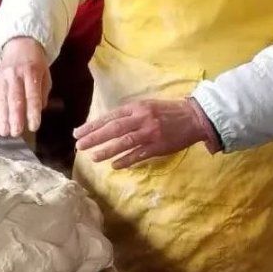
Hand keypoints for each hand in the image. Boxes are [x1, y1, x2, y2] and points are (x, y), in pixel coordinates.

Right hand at [0, 37, 51, 136]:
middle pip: (14, 98)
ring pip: (2, 100)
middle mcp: (14, 75)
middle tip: (16, 133)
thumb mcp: (45, 74)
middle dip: (15, 117)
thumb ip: (42, 93)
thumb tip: (38, 111)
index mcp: (31, 72)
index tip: (34, 126)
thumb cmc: (35, 63)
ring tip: (5, 132)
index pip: (32, 95)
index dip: (32, 112)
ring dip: (3, 118)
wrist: (19, 46)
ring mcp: (2, 78)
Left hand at [74, 97, 217, 167]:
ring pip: (124, 142)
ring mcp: (150, 133)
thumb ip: (129, 114)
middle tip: (79, 145)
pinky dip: (126, 160)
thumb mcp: (147, 106)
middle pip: (114, 128)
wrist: (194, 117)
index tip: (78, 133)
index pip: (110, 116)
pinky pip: (139, 154)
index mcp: (137, 107)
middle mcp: (142, 118)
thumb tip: (106, 125)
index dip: (93, 125)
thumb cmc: (167, 111)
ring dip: (107, 150)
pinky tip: (114, 165)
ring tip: (93, 157)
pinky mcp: (159, 146)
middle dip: (95, 137)